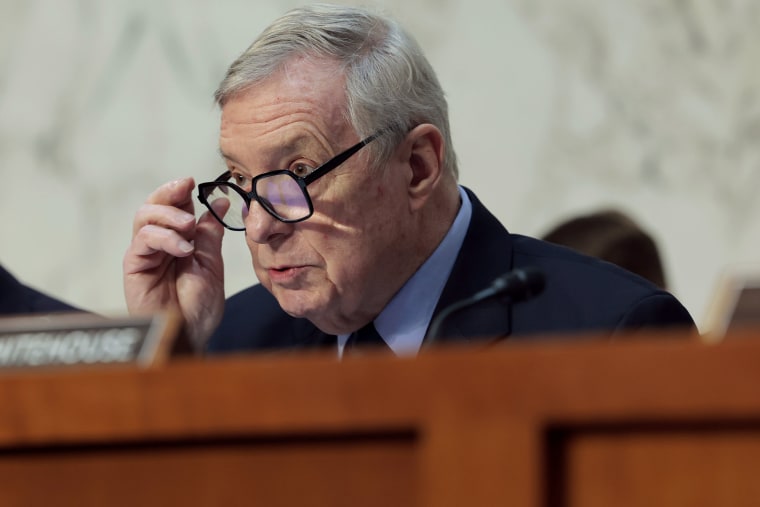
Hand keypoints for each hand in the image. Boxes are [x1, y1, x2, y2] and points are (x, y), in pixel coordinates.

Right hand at [123, 178, 224, 348]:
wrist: (189, 335)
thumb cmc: (199, 306)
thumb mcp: (211, 263)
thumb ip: (210, 234)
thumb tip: (220, 202)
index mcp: (179, 240)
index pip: (175, 207)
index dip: (182, 191)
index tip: (195, 182)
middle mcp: (158, 244)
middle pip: (153, 205)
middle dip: (169, 192)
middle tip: (185, 187)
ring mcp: (145, 254)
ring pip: (144, 216)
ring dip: (169, 215)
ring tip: (188, 227)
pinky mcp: (134, 266)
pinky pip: (143, 240)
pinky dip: (164, 238)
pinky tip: (182, 249)